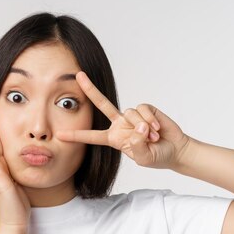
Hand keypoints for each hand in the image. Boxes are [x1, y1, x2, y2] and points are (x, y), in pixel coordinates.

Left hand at [55, 71, 191, 169]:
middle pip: (102, 104)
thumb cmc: (156, 157)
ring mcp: (131, 116)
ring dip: (143, 128)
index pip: (92, 136)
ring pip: (130, 114)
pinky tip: (157, 129)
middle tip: (78, 75)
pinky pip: (142, 110)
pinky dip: (150, 121)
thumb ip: (137, 146)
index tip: (60, 134)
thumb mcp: (144, 158)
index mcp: (114, 138)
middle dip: (90, 89)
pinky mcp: (145, 109)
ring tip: (153, 138)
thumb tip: (137, 128)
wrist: (174, 149)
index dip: (76, 135)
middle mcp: (120, 124)